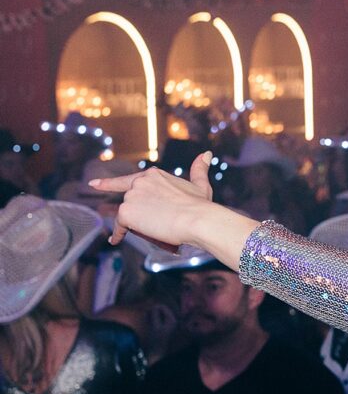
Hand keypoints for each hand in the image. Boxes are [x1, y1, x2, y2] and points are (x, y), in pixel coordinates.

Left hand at [90, 152, 214, 247]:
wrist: (197, 219)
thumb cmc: (201, 205)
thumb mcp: (200, 185)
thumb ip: (200, 169)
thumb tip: (207, 154)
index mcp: (153, 175)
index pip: (128, 180)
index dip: (109, 184)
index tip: (94, 185)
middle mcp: (139, 182)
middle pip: (130, 201)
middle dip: (138, 213)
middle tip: (155, 222)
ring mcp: (131, 196)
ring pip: (127, 214)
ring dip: (135, 223)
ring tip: (156, 229)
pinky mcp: (126, 212)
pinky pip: (119, 226)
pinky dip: (118, 234)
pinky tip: (117, 239)